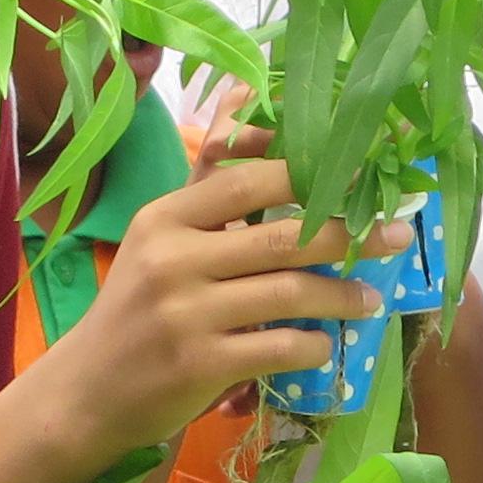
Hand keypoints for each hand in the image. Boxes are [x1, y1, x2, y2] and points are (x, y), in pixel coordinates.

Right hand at [34, 157, 383, 464]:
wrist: (86, 393)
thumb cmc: (135, 310)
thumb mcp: (159, 239)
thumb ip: (209, 181)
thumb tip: (248, 89)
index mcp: (165, 219)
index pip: (250, 180)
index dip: (314, 174)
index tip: (363, 177)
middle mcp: (173, 259)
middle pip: (285, 237)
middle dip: (352, 234)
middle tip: (396, 236)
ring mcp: (186, 314)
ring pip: (290, 293)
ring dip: (343, 296)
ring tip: (370, 299)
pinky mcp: (199, 365)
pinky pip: (280, 348)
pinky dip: (313, 346)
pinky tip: (325, 345)